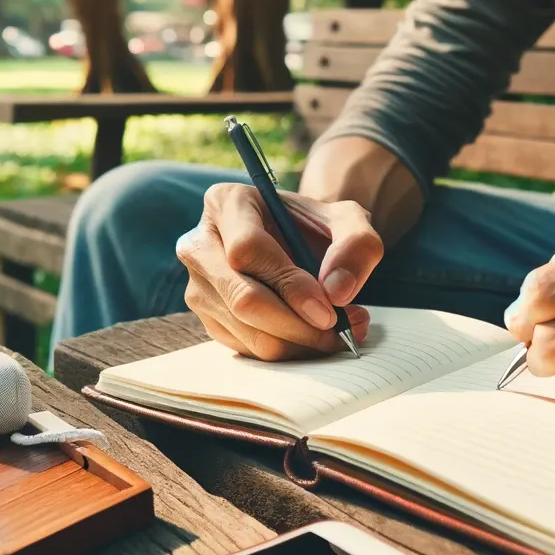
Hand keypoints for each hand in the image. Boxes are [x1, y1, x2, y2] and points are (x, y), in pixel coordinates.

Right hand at [177, 183, 382, 360]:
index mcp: (226, 203)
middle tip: (340, 332)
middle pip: (242, 298)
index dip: (290, 285)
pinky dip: (288, 351)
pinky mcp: (209, 319)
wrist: (296, 244)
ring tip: (339, 331)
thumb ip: (355, 244)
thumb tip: (337, 292)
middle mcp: (200, 244)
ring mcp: (199, 285)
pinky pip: (248, 349)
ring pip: (246, 330)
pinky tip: (316, 335)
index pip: (247, 250)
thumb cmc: (316, 227)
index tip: (329, 310)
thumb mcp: (347, 220)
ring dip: (299, 342)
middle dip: (298, 324)